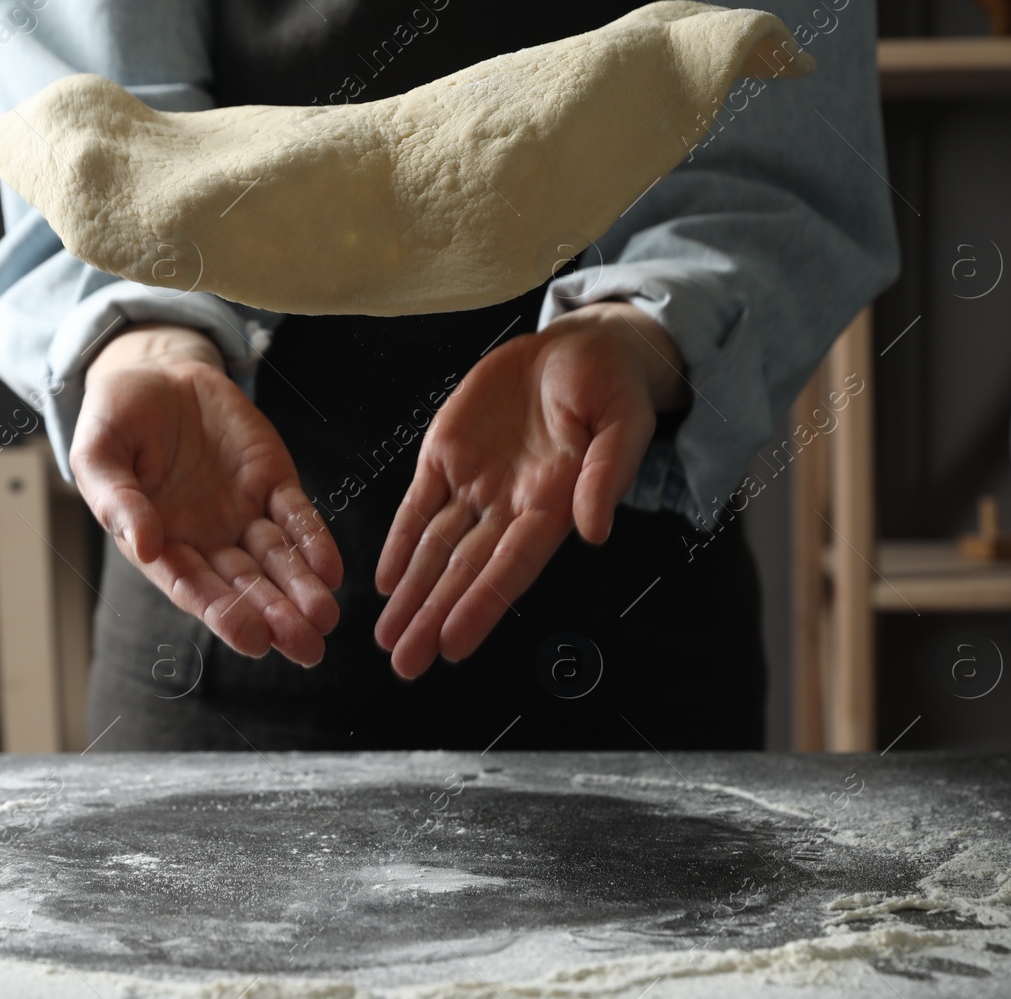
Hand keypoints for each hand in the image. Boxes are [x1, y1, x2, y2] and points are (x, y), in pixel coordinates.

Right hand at [70, 324, 342, 664]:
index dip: (224, 614)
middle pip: (245, 585)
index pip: (194, 587)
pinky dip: (315, 541)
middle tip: (307, 647)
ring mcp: (243, 513)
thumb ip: (117, 499)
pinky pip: (298, 516)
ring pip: (278, 559)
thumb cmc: (117, 418)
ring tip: (325, 617)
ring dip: (302, 589)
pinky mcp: (273, 482)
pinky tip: (331, 570)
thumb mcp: (98, 452)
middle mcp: (206, 539)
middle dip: (276, 616)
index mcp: (160, 544)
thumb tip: (144, 545)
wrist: (157, 373)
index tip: (253, 640)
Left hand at [373, 303, 687, 677]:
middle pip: (464, 571)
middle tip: (404, 664)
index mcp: (553, 504)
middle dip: (433, 617)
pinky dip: (399, 543)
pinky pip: (418, 506)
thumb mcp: (623, 422)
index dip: (480, 606)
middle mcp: (509, 505)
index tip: (452, 645)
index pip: (510, 566)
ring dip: (411, 594)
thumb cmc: (610, 386)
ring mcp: (474, 483)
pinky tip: (386, 582)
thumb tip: (594, 531)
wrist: (578, 346)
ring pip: (435, 548)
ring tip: (386, 639)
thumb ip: (607, 475)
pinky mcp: (446, 455)